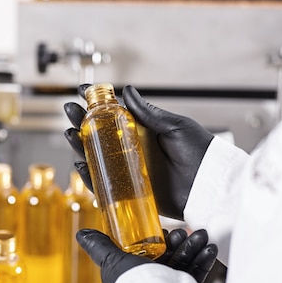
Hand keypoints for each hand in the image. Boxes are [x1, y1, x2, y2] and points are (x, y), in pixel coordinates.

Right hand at [64, 84, 213, 219]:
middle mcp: (133, 148)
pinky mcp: (130, 191)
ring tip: (69, 134)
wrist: (212, 186)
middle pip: (98, 134)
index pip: (114, 113)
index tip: (81, 90)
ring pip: (96, 157)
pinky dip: (89, 176)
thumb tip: (127, 91)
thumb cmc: (200, 153)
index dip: (96, 102)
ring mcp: (129, 169)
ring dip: (79, 145)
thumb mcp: (175, 127)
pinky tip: (81, 163)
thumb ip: (149, 113)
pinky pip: (104, 184)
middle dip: (80, 121)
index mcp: (143, 130)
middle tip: (69, 110)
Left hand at [77, 228, 217, 282]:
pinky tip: (209, 249)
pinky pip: (196, 276)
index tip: (165, 230)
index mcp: (132, 277)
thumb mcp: (113, 261)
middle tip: (185, 231)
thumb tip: (82, 233)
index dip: (157, 241)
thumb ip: (101, 247)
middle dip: (179, 242)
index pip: (146, 255)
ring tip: (202, 235)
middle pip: (168, 258)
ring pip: (183, 264)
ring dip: (193, 247)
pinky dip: (203, 261)